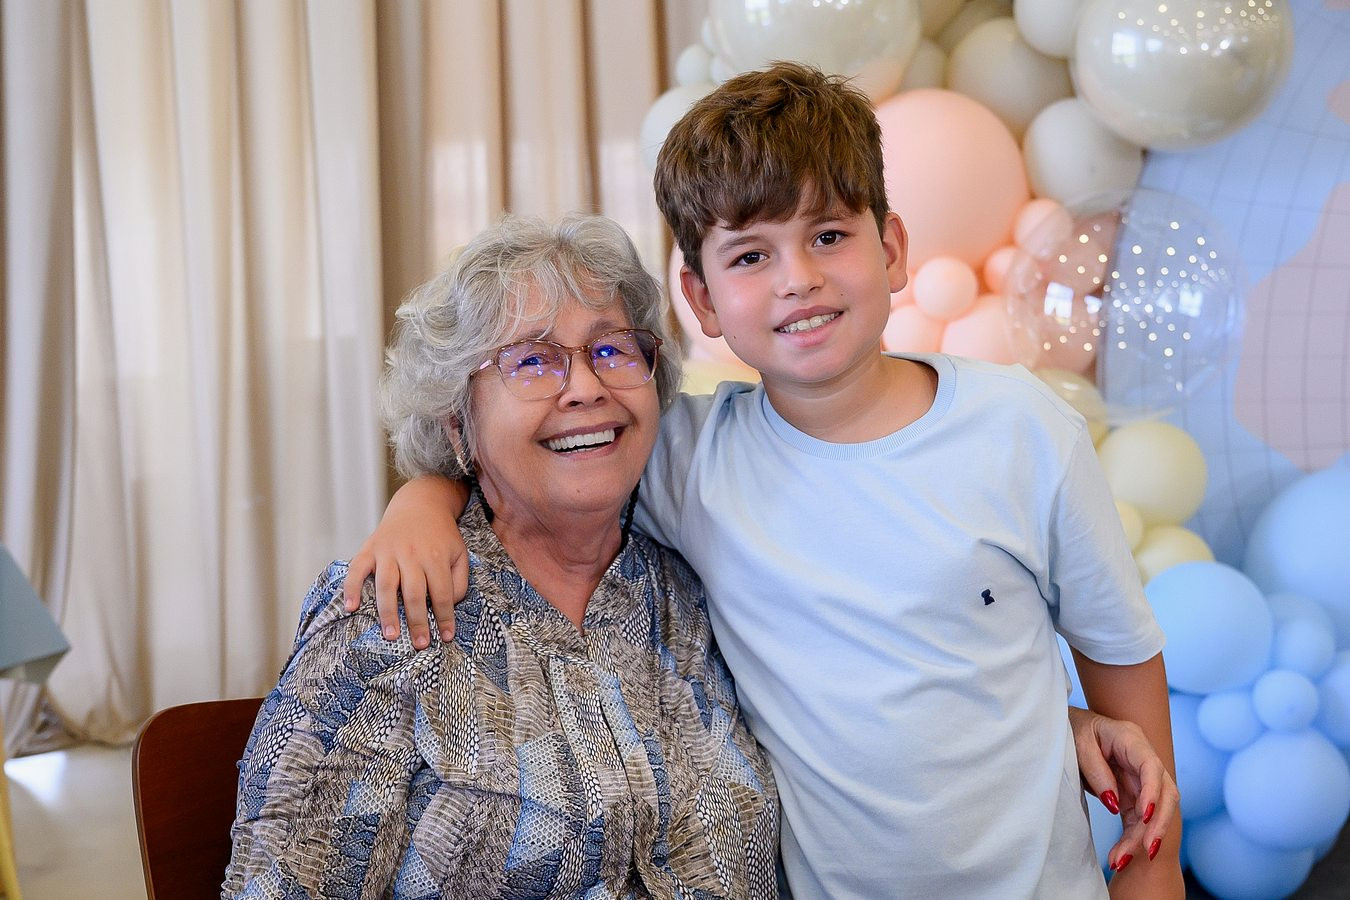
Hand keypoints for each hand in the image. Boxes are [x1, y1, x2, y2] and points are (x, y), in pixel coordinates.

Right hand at [342, 476, 470, 646]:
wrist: (421, 503)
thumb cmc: (442, 536)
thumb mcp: (460, 553)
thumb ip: (459, 581)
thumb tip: (449, 606)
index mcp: (436, 557)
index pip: (442, 594)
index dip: (445, 617)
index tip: (446, 637)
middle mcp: (412, 554)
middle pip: (414, 594)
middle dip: (417, 622)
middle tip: (420, 644)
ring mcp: (388, 551)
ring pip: (387, 586)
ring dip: (388, 613)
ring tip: (392, 636)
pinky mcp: (370, 548)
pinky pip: (357, 569)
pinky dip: (352, 588)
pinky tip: (351, 607)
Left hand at [1068, 707, 1182, 896]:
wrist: (1069, 727)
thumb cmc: (1074, 729)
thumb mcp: (1078, 743)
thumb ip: (1096, 770)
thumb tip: (1113, 803)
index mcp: (1131, 739)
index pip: (1152, 766)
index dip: (1152, 792)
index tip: (1144, 815)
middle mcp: (1143, 759)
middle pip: (1164, 794)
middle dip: (1156, 825)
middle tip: (1144, 851)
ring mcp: (1141, 778)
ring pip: (1154, 812)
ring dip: (1141, 838)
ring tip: (1120, 860)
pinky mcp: (1133, 795)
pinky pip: (1138, 820)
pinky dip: (1131, 838)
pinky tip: (1121, 856)